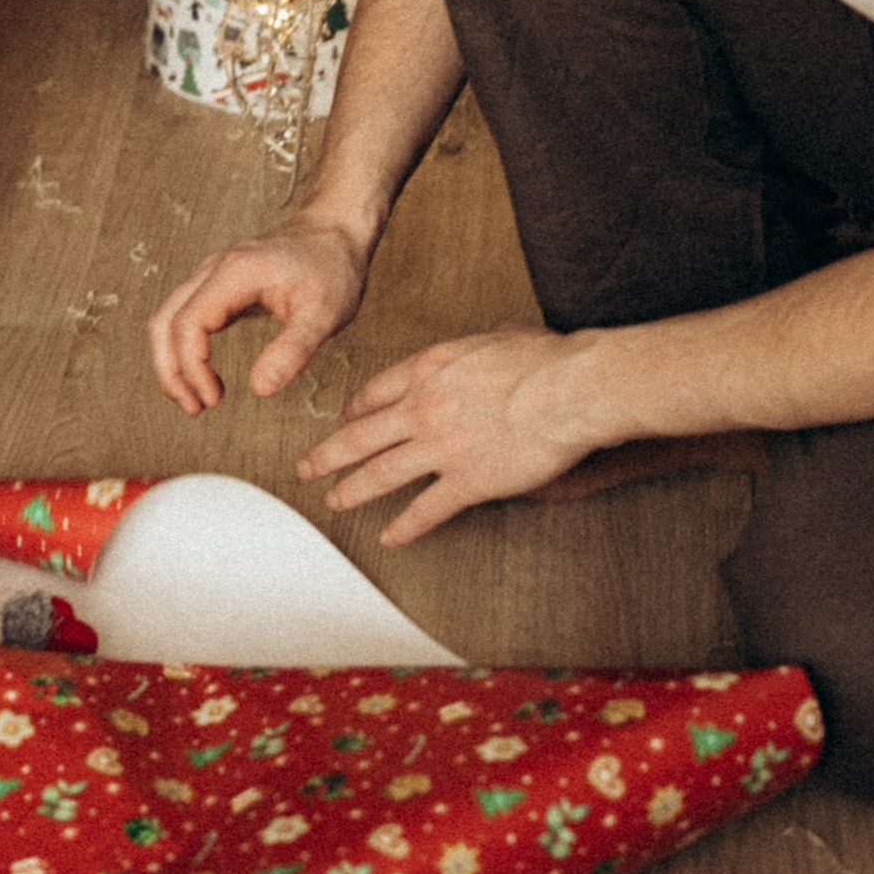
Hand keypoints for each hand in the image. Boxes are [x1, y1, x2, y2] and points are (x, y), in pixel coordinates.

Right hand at [148, 215, 372, 417]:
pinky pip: (184, 316)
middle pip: (166, 322)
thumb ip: (292, 351)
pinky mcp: (218, 284)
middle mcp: (214, 270)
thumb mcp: (324, 314)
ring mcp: (212, 274)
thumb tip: (260, 389)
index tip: (213, 399)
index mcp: (235, 273)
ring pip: (169, 318)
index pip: (188, 323)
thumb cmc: (332, 268)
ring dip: (172, 362)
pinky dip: (184, 349)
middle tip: (195, 409)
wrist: (336, 229)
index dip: (192, 367)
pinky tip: (204, 375)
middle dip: (171, 371)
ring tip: (195, 400)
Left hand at [297, 326, 589, 543]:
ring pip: (380, 474)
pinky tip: (390, 536)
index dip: (353, 412)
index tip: (343, 421)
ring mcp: (440, 447)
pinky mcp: (466, 482)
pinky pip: (426, 510)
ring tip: (334, 502)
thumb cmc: (545, 360)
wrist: (567, 389)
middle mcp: (423, 408)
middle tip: (307, 467)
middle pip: (361, 435)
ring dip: (352, 491)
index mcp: (429, 370)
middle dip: (328, 455)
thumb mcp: (499, 336)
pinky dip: (405, 527)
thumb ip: (481, 347)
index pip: (375, 393)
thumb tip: (493, 343)